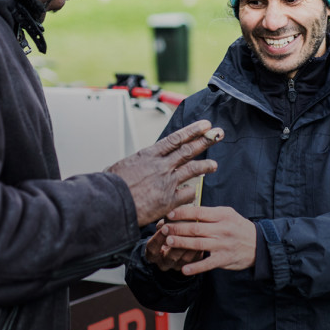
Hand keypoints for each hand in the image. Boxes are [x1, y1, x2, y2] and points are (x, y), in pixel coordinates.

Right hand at [106, 120, 222, 226]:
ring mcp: (166, 182)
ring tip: (214, 165)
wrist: (111, 203)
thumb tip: (134, 165)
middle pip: (188, 150)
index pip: (175, 139)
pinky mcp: (169, 201)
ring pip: (192, 170)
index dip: (193, 131)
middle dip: (205, 141)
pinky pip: (187, 194)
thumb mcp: (121, 167)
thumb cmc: (112, 187)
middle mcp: (161, 166)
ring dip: (206, 166)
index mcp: (149, 155)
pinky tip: (193, 192)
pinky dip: (191, 192)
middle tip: (218, 134)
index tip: (204, 125)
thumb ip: (135, 164)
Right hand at [144, 219, 203, 271]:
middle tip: (183, 231)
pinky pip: (195, 261)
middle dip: (178, 243)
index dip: (158, 238)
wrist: (176, 245)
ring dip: (190, 246)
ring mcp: (177, 267)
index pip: (153, 247)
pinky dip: (199, 250)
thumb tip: (168, 212)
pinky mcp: (189, 266)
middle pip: (170, 256)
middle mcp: (164, 263)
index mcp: (153, 253)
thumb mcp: (162, 227)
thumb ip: (164, 222)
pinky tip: (203, 239)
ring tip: (196, 234)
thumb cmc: (168, 231)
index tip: (163, 227)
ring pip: (184, 260)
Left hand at [158, 206, 256, 275]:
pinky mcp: (224, 259)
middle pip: (195, 228)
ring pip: (198, 244)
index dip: (182, 213)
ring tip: (169, 242)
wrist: (258, 244)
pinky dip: (195, 267)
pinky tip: (183, 269)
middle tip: (163, 228)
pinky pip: (207, 264)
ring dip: (181, 244)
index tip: (169, 214)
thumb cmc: (238, 226)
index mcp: (221, 215)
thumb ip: (210, 212)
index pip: (198, 212)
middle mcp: (222, 229)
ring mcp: (223, 245)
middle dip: (177, 228)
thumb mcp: (227, 214)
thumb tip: (188, 209)